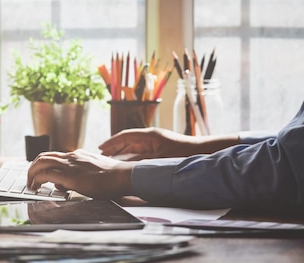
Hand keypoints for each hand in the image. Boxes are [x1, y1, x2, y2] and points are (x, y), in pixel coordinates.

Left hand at [27, 149, 134, 198]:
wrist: (121, 176)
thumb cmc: (111, 178)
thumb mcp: (92, 172)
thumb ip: (77, 175)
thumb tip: (61, 184)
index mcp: (77, 155)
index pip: (55, 156)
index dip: (44, 165)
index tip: (40, 174)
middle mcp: (71, 157)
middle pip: (43, 156)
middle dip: (33, 168)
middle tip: (30, 179)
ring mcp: (69, 165)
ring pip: (40, 162)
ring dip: (31, 173)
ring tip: (30, 185)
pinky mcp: (68, 176)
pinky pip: (45, 174)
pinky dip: (36, 180)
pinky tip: (35, 188)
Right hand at [99, 127, 239, 160]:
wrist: (203, 151)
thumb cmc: (183, 153)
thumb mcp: (159, 159)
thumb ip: (141, 163)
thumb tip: (125, 168)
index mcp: (149, 136)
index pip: (125, 136)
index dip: (111, 143)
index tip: (100, 148)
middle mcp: (150, 138)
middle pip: (127, 142)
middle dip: (114, 148)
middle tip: (100, 155)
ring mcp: (155, 143)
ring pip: (133, 148)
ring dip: (122, 154)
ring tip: (110, 161)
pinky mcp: (160, 150)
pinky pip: (141, 153)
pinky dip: (131, 158)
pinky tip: (127, 166)